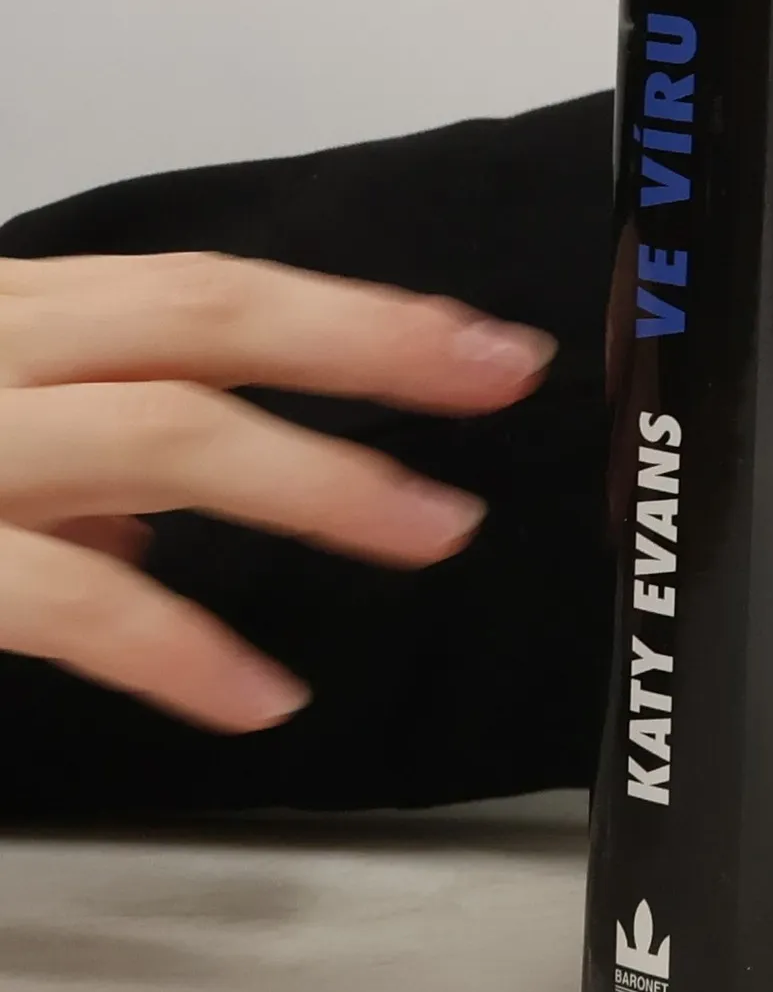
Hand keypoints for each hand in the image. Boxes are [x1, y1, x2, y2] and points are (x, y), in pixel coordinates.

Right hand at [0, 253, 555, 730]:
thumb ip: (59, 466)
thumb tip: (142, 523)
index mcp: (13, 320)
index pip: (206, 294)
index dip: (356, 316)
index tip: (478, 343)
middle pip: (206, 322)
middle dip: (372, 346)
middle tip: (504, 375)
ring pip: (165, 435)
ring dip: (322, 482)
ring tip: (438, 529)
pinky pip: (72, 602)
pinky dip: (179, 648)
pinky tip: (265, 697)